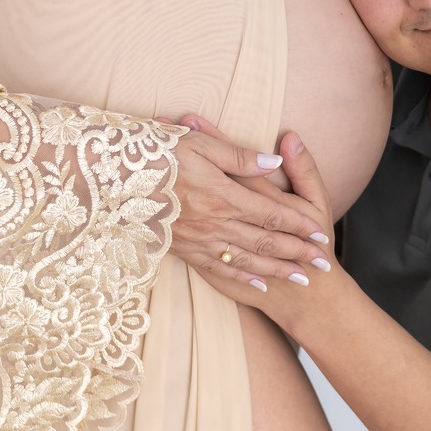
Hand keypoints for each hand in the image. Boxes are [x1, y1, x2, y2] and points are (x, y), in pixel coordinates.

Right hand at [168, 117, 331, 291]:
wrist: (108, 179)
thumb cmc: (155, 152)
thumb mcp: (199, 144)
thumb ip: (238, 156)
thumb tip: (274, 162)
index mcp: (222, 195)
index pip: (271, 213)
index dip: (298, 225)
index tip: (321, 233)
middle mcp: (214, 222)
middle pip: (265, 241)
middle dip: (297, 253)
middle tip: (323, 265)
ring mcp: (198, 240)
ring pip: (246, 259)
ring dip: (277, 270)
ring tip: (302, 278)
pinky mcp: (183, 250)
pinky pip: (218, 269)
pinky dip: (242, 278)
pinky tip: (258, 285)